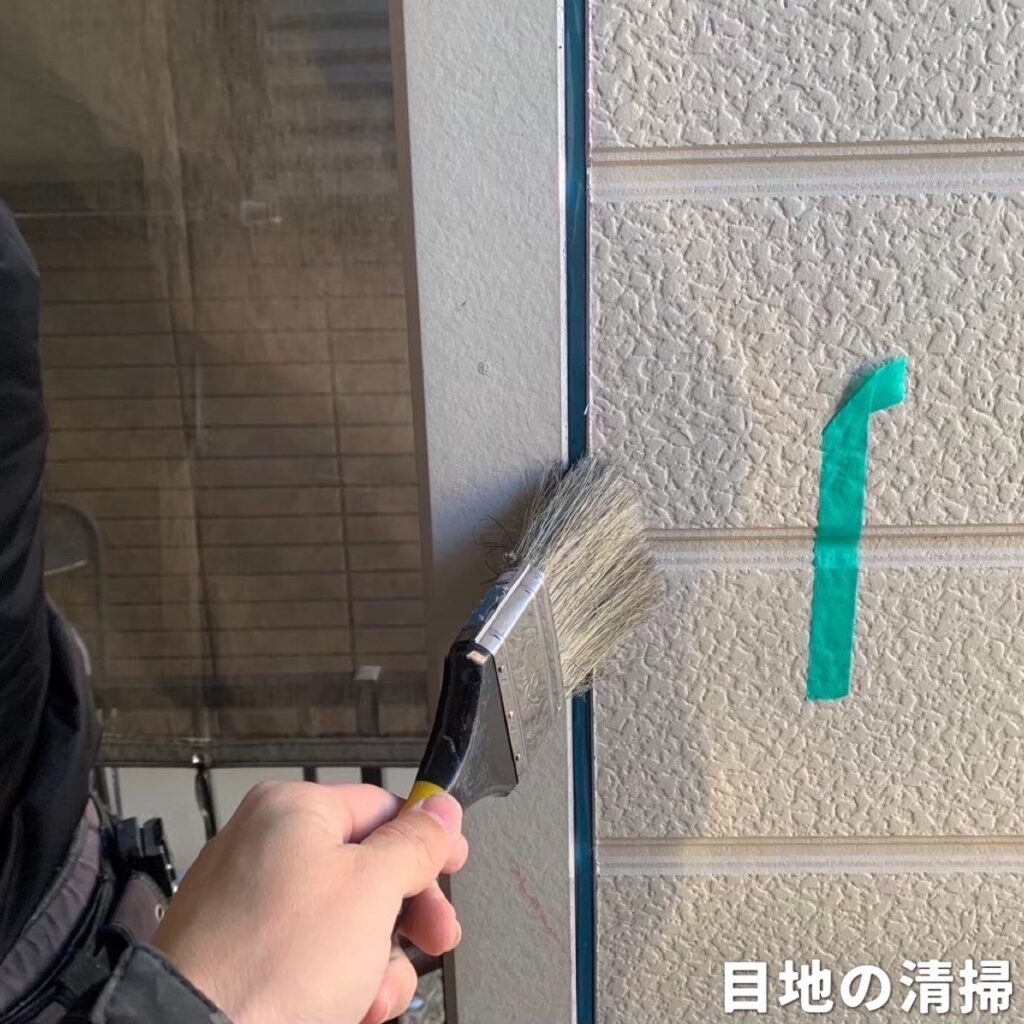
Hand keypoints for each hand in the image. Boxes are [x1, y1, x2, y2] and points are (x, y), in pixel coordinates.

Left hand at [154, 782, 468, 1023]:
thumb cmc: (274, 961)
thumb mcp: (372, 888)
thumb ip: (415, 844)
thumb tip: (441, 809)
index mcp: (291, 811)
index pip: (381, 808)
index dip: (425, 840)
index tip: (453, 867)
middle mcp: (264, 847)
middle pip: (366, 868)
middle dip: (407, 915)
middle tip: (436, 938)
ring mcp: (249, 905)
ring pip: (343, 922)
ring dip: (376, 963)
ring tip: (374, 995)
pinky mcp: (241, 957)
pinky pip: (308, 957)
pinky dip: (337, 984)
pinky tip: (348, 1009)